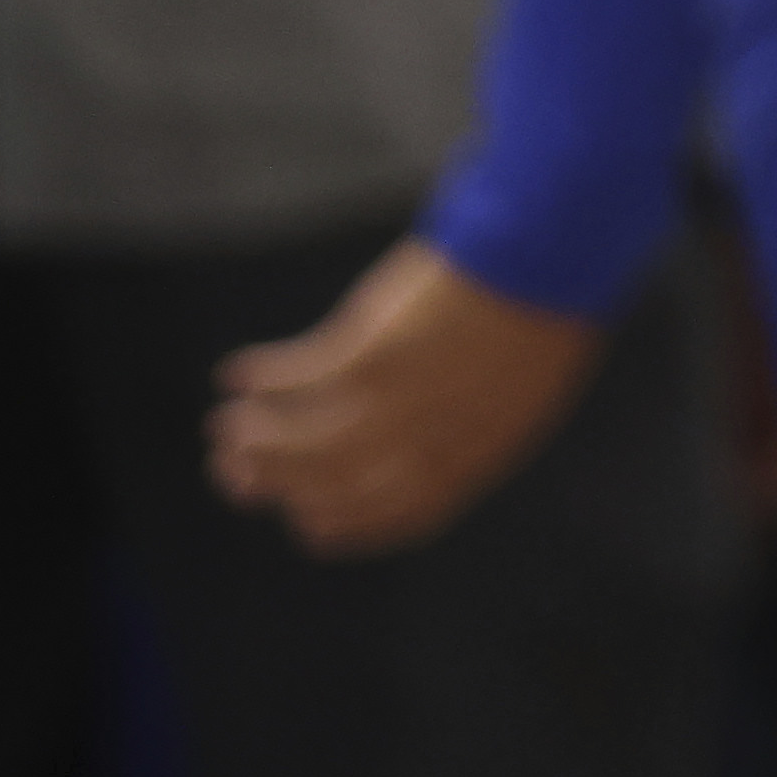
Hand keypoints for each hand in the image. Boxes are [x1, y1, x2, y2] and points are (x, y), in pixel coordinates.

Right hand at [204, 236, 600, 557]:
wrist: (552, 248)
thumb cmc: (547, 299)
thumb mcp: (527, 376)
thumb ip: (477, 415)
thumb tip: (431, 434)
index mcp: (481, 450)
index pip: (405, 513)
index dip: (350, 526)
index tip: (309, 528)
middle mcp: (432, 439)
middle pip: (338, 484)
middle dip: (280, 485)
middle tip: (236, 474)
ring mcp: (400, 399)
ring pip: (305, 444)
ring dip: (257, 440)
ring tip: (224, 428)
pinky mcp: (372, 352)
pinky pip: (301, 380)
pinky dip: (264, 379)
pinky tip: (235, 372)